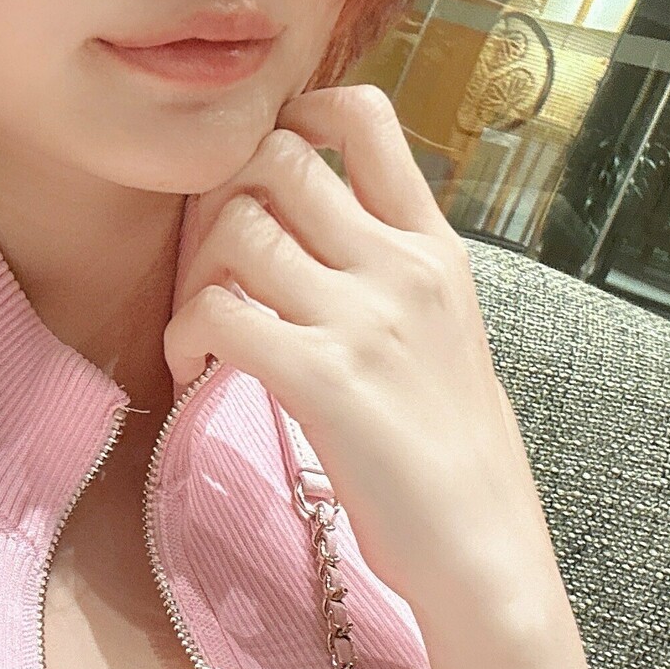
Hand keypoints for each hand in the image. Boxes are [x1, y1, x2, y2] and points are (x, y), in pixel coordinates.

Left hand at [164, 84, 556, 626]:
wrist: (484, 551)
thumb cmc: (456, 456)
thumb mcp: (449, 334)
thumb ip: (394, 273)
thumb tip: (324, 232)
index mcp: (435, 248)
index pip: (366, 117)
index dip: (295, 118)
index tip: (260, 175)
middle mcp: (402, 266)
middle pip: (278, 158)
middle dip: (221, 198)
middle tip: (210, 263)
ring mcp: (365, 319)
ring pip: (236, 228)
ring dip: (194, 274)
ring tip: (201, 331)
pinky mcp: (323, 379)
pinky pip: (218, 312)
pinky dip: (185, 336)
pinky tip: (195, 372)